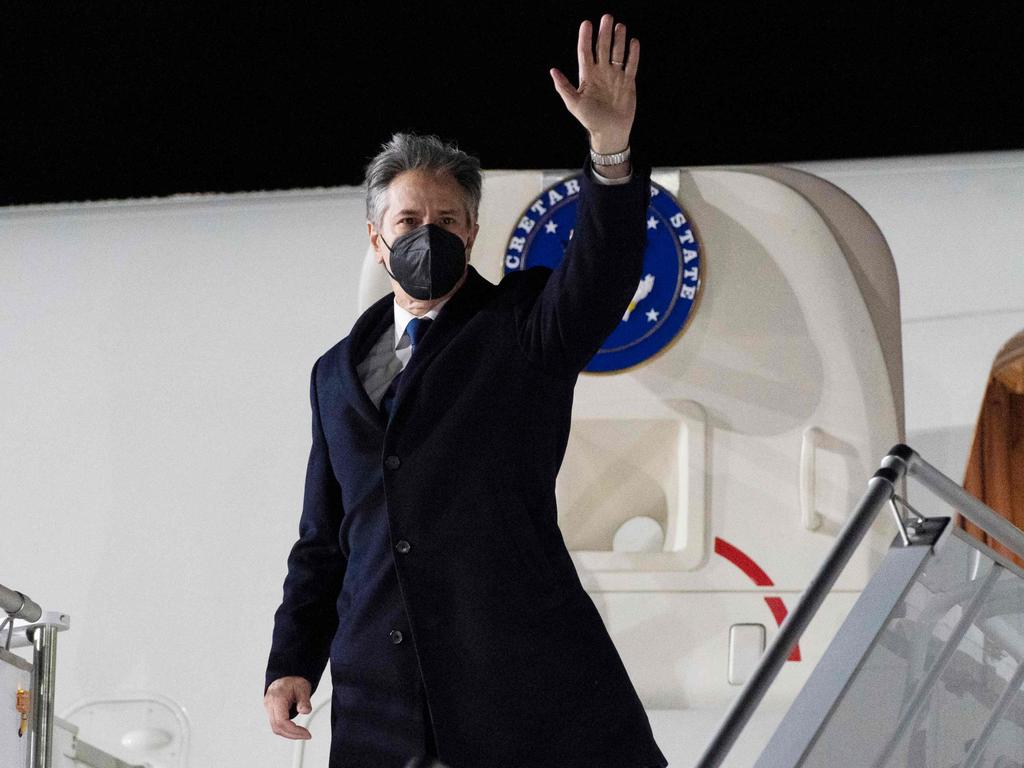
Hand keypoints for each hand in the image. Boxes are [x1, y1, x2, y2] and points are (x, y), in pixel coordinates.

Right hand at [264, 675, 312, 739]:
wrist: (286, 677)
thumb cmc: (293, 681)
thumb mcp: (303, 687)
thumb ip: (304, 700)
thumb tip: (305, 711)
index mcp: (277, 698)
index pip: (281, 721)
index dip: (293, 730)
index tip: (305, 733)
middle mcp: (269, 704)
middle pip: (277, 727)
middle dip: (292, 734)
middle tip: (306, 735)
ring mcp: (268, 708)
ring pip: (276, 728)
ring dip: (289, 734)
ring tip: (302, 734)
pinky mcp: (270, 712)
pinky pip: (276, 725)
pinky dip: (286, 730)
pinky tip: (295, 730)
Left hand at [550, 13, 638, 153]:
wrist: (610, 132)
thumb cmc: (590, 119)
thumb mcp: (574, 104)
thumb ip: (564, 87)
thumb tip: (553, 71)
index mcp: (587, 76)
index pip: (585, 52)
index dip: (585, 38)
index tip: (587, 23)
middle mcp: (601, 73)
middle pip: (602, 48)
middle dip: (604, 33)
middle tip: (607, 17)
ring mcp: (615, 76)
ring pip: (617, 53)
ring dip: (618, 39)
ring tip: (620, 26)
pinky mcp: (628, 82)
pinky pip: (631, 65)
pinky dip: (633, 54)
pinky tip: (633, 42)